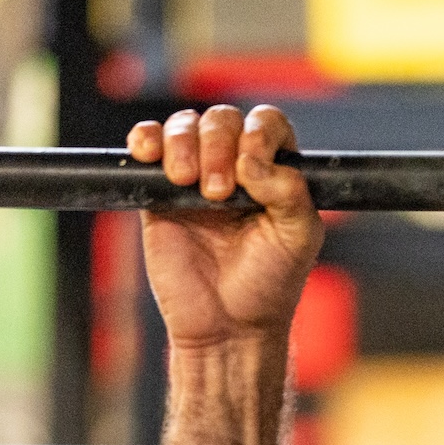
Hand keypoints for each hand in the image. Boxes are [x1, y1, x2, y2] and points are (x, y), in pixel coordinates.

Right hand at [126, 104, 323, 352]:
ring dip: (183, 142)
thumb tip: (252, 159)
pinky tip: (149, 154)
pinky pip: (147, 144)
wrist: (226, 325)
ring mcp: (195, 175)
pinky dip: (145, 138)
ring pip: (184, 125)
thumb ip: (290, 192)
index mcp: (273, 171)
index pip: (265, 123)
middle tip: (218, 193)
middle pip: (222, 119)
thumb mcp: (298, 238)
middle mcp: (235, 166)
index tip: (251, 167)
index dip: (257, 132)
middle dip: (218, 145)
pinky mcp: (159, 191)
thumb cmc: (268, 284)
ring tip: (188, 184)